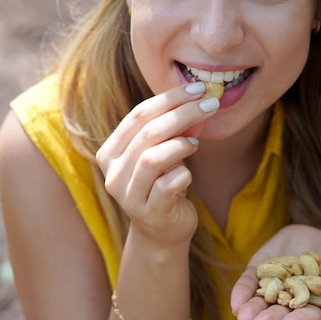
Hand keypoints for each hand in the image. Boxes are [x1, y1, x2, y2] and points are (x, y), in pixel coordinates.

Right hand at [96, 82, 217, 246]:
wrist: (162, 232)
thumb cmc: (162, 184)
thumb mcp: (160, 153)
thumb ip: (167, 130)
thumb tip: (196, 98)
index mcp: (109, 153)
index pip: (138, 115)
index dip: (169, 99)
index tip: (197, 89)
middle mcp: (112, 174)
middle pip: (148, 133)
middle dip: (183, 114)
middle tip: (211, 104)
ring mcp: (128, 196)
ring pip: (152, 158)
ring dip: (180, 145)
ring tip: (196, 143)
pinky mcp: (149, 212)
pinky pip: (169, 184)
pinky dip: (184, 174)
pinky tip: (188, 175)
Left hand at [231, 224, 320, 319]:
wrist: (316, 234)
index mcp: (315, 309)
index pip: (307, 317)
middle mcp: (290, 302)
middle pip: (279, 314)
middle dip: (270, 319)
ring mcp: (272, 288)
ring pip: (260, 303)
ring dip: (252, 310)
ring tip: (245, 316)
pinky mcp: (257, 273)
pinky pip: (247, 284)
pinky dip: (241, 293)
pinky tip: (236, 303)